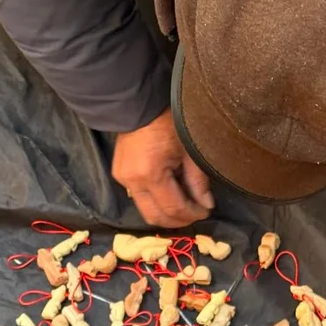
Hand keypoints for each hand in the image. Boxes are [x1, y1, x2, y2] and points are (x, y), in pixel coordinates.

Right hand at [112, 109, 213, 228]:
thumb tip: (206, 204)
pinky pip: (140, 199)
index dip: (192, 214)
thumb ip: (198, 181)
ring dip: (166, 214)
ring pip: (146, 211)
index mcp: (150, 174)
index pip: (173, 208)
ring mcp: (123, 179)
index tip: (206, 211)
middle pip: (155, 217)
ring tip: (185, 206)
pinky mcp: (120, 175)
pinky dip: (156, 202)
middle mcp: (132, 181)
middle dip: (178, 220)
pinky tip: (170, 194)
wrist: (139, 105)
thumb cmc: (168, 122)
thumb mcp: (189, 150)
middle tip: (196, 213)